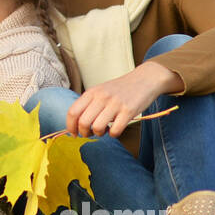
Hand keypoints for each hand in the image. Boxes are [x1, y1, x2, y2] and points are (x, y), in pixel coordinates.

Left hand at [66, 61, 181, 138]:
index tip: (74, 133)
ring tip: (104, 130)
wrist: (144, 79)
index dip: (70, 126)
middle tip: (90, 133)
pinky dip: (113, 134)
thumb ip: (89, 104)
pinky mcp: (128, 110)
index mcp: (91, 92)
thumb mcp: (100, 91)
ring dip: (99, 134)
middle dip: (84, 133)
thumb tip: (76, 124)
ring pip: (97, 127)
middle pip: (83, 122)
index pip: (73, 112)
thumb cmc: (120, 89)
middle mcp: (101, 97)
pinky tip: (115, 129)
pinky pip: (115, 130)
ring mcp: (115, 103)